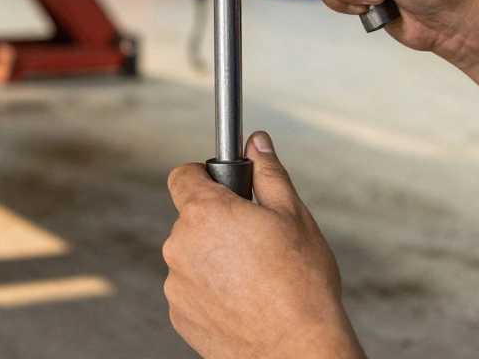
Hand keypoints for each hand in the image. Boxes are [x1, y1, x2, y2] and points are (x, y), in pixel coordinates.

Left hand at [163, 132, 364, 358]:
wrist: (297, 350)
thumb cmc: (301, 283)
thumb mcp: (293, 216)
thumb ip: (268, 173)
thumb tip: (258, 142)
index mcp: (205, 214)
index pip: (182, 175)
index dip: (203, 175)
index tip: (222, 185)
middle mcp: (180, 247)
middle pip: (190, 218)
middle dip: (218, 222)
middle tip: (255, 239)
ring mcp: (176, 285)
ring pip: (192, 256)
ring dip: (214, 259)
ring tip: (254, 277)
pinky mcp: (179, 316)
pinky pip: (191, 290)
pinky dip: (211, 291)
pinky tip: (243, 300)